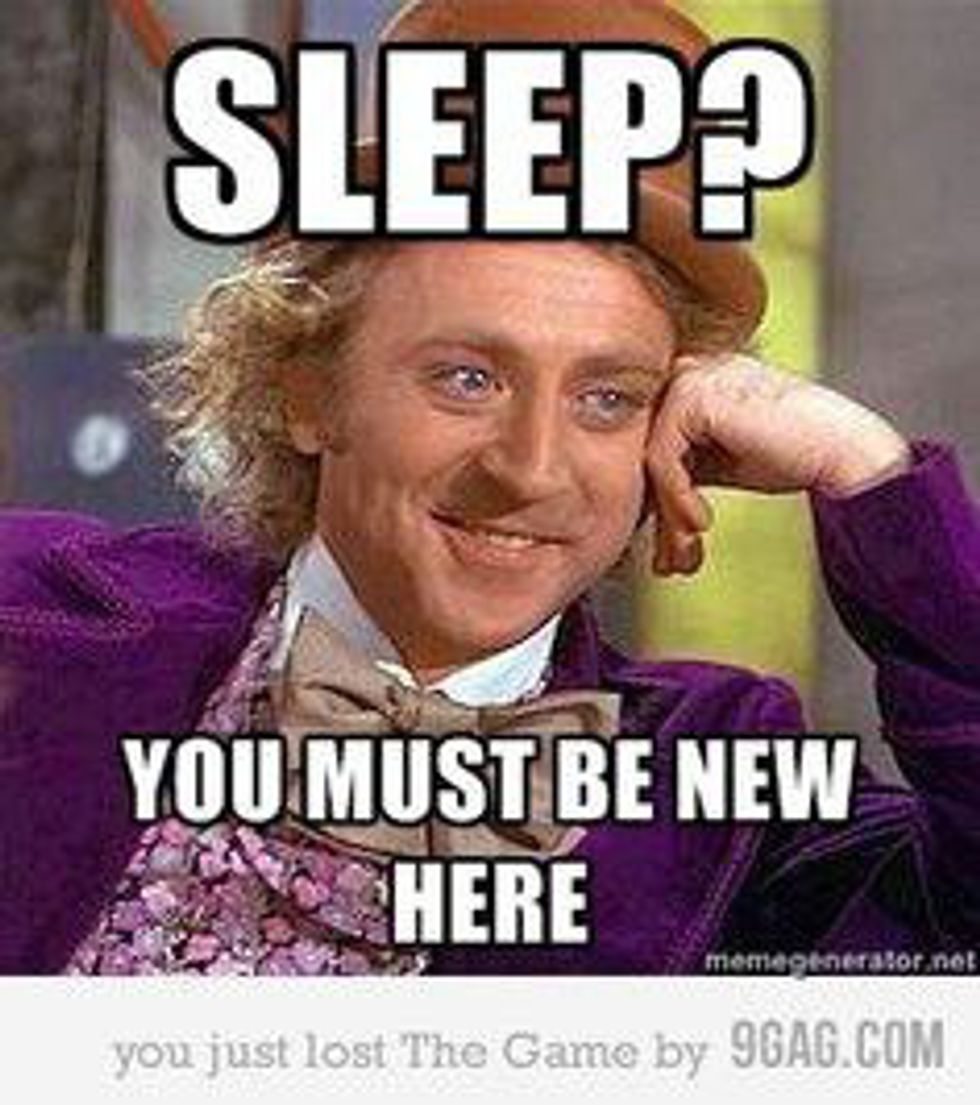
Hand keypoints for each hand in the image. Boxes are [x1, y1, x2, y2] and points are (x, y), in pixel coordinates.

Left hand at [645, 354, 911, 575]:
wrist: (843, 452)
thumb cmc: (794, 457)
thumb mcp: (721, 462)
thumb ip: (681, 466)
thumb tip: (637, 503)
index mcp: (695, 380)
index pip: (654, 445)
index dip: (659, 503)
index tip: (671, 549)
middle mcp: (689, 370)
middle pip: (647, 452)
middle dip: (659, 516)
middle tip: (673, 564)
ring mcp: (690, 377)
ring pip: (650, 459)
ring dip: (668, 515)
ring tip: (689, 551)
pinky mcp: (693, 394)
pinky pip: (662, 456)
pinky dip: (677, 497)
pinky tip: (703, 521)